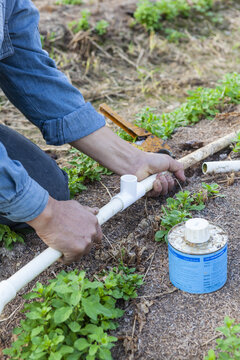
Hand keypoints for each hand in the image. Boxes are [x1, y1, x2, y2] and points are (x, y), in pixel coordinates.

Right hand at [27, 196, 101, 263]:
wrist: (47, 215)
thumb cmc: (59, 210)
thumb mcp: (76, 206)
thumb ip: (87, 211)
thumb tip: (96, 211)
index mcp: (93, 222)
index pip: (97, 236)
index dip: (88, 238)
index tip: (81, 239)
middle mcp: (92, 233)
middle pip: (88, 246)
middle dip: (79, 245)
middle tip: (67, 241)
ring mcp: (85, 242)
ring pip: (80, 254)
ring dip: (71, 252)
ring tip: (61, 246)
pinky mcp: (76, 251)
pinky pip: (70, 260)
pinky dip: (63, 258)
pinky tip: (56, 251)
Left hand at [70, 126, 184, 196]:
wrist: (138, 163)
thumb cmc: (151, 160)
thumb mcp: (168, 161)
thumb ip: (178, 168)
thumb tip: (184, 178)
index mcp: (163, 175)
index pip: (172, 183)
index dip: (173, 180)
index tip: (171, 175)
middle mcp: (158, 181)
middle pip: (169, 189)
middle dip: (168, 182)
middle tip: (162, 175)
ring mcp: (151, 187)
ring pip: (163, 193)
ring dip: (163, 185)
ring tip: (157, 177)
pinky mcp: (146, 192)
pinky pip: (155, 195)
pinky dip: (157, 188)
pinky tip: (154, 182)